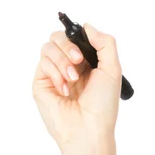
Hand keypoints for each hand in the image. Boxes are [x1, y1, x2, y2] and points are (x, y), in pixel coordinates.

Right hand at [32, 23, 121, 154]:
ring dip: (62, 61)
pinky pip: (42, 63)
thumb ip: (105, 44)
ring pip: (48, 47)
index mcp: (88, 61)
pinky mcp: (41, 82)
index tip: (85, 47)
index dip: (78, 36)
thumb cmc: (103, 105)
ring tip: (73, 79)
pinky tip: (65, 90)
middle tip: (79, 61)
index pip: (77, 37)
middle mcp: (70, 65)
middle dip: (69, 46)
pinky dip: (55, 73)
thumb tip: (88, 26)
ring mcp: (54, 73)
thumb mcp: (113, 70)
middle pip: (59, 37)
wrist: (89, 128)